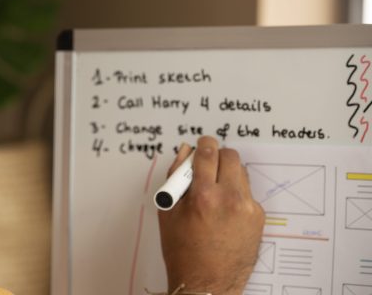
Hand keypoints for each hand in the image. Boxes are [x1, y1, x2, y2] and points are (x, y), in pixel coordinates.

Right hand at [158, 136, 263, 294]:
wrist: (207, 282)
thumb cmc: (183, 250)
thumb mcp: (169, 211)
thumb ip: (175, 176)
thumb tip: (184, 152)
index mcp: (203, 195)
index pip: (208, 153)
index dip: (204, 144)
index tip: (203, 144)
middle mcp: (229, 199)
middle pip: (230, 156)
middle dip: (218, 156)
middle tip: (209, 165)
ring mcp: (247, 208)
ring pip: (241, 172)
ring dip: (228, 173)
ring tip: (215, 191)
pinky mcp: (258, 217)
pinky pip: (247, 193)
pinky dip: (236, 194)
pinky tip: (224, 210)